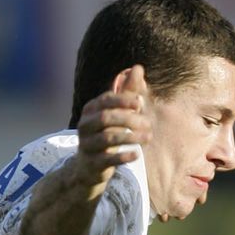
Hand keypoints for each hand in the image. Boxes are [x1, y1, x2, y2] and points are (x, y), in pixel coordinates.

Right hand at [74, 64, 152, 191]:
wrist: (88, 167)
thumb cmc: (106, 134)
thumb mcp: (116, 113)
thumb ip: (127, 92)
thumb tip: (138, 68)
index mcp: (90, 110)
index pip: (105, 101)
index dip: (122, 100)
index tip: (140, 103)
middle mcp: (84, 125)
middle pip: (106, 118)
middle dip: (130, 120)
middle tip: (149, 124)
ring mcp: (86, 144)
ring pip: (108, 138)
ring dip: (131, 137)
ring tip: (148, 137)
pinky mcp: (92, 163)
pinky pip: (108, 159)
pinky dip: (123, 156)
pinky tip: (137, 154)